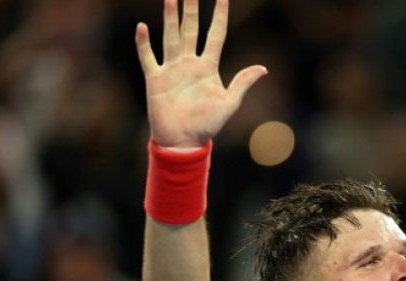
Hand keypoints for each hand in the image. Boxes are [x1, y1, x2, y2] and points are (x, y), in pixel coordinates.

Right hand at [135, 0, 267, 148]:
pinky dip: (144, 43)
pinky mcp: (155, 79)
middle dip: (191, 9)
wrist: (184, 141)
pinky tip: (142, 27)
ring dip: (170, 18)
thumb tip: (263, 68)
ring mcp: (171, 69)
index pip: (215, 35)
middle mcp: (189, 63)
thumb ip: (242, 83)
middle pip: (190, 30)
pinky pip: (148, 57)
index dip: (219, 16)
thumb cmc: (207, 125)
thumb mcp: (229, 103)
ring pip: (171, 37)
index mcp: (208, 67)